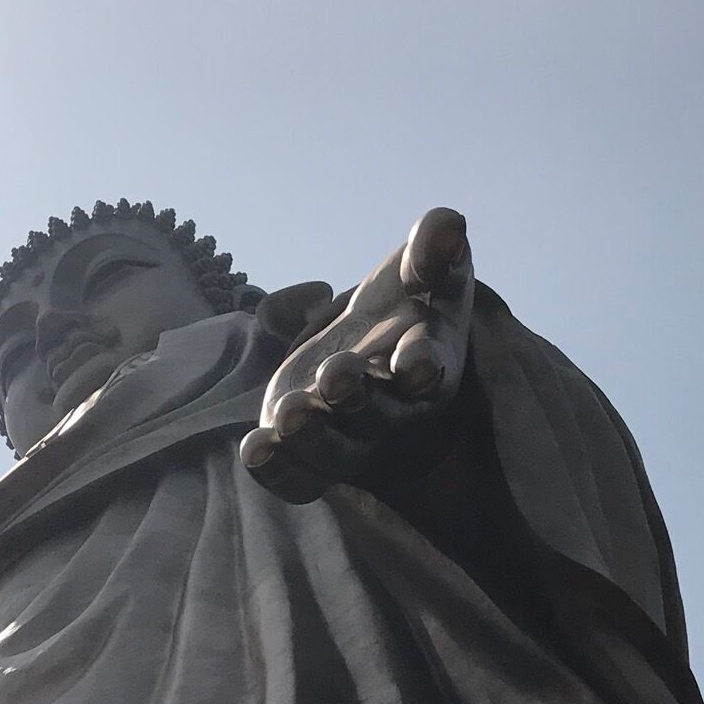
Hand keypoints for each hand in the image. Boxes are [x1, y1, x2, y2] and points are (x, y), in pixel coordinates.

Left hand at [241, 208, 473, 503]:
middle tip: (334, 375)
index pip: (429, 368)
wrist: (379, 340)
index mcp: (427, 361)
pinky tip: (255, 449)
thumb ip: (433, 248)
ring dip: (311, 438)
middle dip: (357, 399)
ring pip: (337, 452)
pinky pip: (301, 479)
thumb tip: (448, 223)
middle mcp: (393, 410)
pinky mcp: (314, 453)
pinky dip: (277, 470)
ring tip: (287, 415)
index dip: (422, 364)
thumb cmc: (409, 299)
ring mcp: (352, 438)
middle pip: (378, 416)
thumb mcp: (423, 266)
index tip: (414, 362)